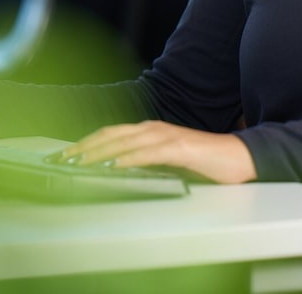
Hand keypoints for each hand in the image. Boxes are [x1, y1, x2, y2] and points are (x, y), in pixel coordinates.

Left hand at [55, 121, 256, 184]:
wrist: (240, 157)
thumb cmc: (206, 162)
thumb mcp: (167, 162)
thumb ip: (144, 162)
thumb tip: (116, 173)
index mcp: (151, 131)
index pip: (111, 135)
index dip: (86, 144)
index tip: (66, 155)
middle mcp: (155, 129)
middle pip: (111, 135)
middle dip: (84, 147)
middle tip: (62, 159)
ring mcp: (168, 136)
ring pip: (126, 142)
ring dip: (99, 153)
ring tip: (79, 163)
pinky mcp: (180, 148)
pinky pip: (149, 153)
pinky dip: (129, 159)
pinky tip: (115, 166)